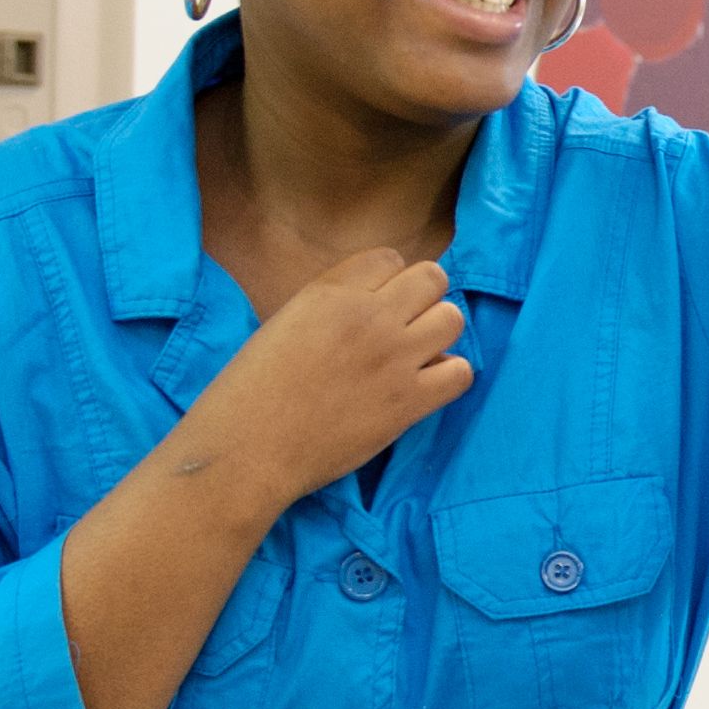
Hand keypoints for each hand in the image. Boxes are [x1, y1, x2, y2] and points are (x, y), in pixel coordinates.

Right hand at [179, 250, 473, 507]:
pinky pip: (461, 372)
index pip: (390, 258)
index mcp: (330, 292)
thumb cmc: (250, 392)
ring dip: (438, 335)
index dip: (387, 282)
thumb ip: (331, 307)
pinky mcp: (408, 401)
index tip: (374, 306)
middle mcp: (368, 316)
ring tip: (415, 357)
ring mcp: (393, 357)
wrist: (248, 450)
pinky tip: (423, 388)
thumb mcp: (284, 323)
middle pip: (432, 278)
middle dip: (422, 299)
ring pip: (453, 318)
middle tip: (403, 328)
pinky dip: (448, 377)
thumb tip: (372, 306)